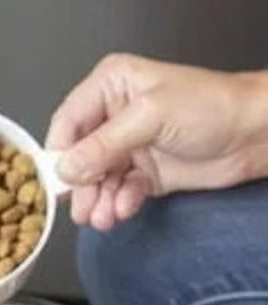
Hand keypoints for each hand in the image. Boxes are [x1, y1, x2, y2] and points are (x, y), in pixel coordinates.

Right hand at [47, 53, 267, 230]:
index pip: (68, 121)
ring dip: (98, 200)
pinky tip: (124, 208)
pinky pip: (119, 191)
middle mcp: (114, 116)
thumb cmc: (212, 106)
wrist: (257, 134)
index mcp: (111, 86)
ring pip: (97, 179)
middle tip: (82, 208)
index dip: (59, 152)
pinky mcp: (144, 172)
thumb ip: (104, 144)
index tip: (57, 180)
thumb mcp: (151, 116)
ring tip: (103, 217)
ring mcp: (128, 146)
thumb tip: (65, 168)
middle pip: (79, 155)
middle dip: (81, 185)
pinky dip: (119, 203)